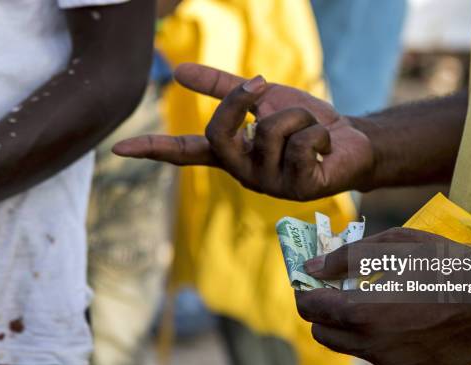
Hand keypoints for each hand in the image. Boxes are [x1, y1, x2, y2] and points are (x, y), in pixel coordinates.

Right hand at [112, 63, 374, 200]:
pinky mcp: (300, 188)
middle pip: (219, 132)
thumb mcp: (265, 100)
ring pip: (269, 131)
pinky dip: (319, 132)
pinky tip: (325, 148)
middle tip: (263, 83)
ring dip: (297, 116)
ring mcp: (270, 185)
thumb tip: (175, 71)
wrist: (352, 141)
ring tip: (311, 131)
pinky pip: (301, 143)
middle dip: (241, 100)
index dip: (154, 149)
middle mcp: (244, 173)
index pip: (186, 153)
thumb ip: (224, 88)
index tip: (119, 148)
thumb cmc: (305, 124)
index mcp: (232, 154)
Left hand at [296, 227, 470, 364]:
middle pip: (323, 334)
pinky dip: (381, 341)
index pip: (310, 309)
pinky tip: (405, 320)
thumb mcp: (394, 246)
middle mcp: (372, 346)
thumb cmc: (445, 264)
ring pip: (352, 348)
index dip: (306, 293)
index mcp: (361, 312)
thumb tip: (311, 268)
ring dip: (352, 327)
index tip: (312, 282)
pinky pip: (382, 359)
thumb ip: (345, 258)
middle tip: (340, 292)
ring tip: (377, 302)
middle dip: (324, 313)